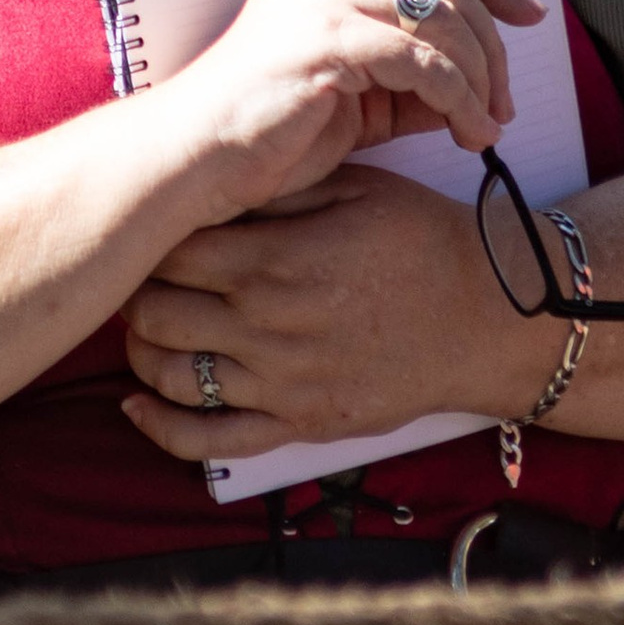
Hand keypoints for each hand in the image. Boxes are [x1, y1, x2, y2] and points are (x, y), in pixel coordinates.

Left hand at [122, 164, 492, 463]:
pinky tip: (136, 405)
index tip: (151, 230)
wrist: (487, 319)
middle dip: (136, 292)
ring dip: (140, 351)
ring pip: (168, 375)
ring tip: (146, 328)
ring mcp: (281, 384)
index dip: (150, 239)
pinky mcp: (298, 425)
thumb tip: (210, 183)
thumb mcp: (354, 188)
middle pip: (155, 313)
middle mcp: (267, 326)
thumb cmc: (422, 241)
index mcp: (276, 261)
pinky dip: (160, 427)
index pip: (171, 252)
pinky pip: (208, 441)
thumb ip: (278, 188)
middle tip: (140, 277)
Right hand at [150, 0, 536, 219]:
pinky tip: (467, 131)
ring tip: (487, 125)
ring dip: (479, 78)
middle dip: (491, 43)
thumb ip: (411, 85)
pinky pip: (421, 62)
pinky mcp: (326, 40)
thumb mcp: (357, 102)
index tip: (529, 14)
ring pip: (441, 20)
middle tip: (505, 99)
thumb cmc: (265, 135)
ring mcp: (325, 1)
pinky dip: (457, 98)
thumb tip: (478, 92)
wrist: (193, 158)